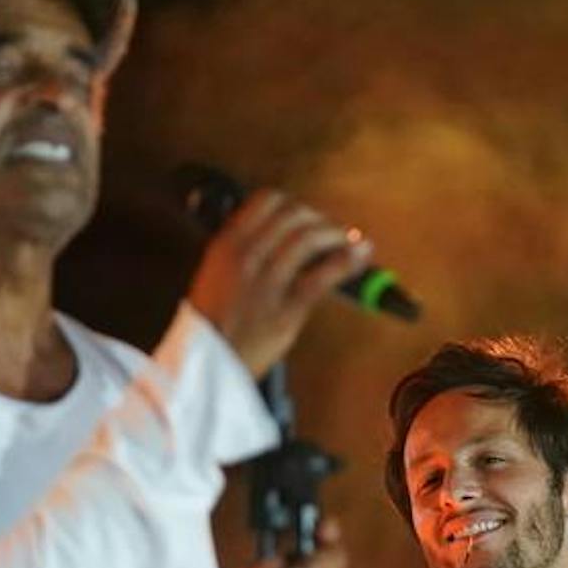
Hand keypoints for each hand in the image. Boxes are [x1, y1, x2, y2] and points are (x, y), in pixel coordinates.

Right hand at [186, 189, 372, 374]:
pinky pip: (323, 276)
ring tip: (351, 242)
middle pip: (294, 216)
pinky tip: (360, 256)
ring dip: (337, 235)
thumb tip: (279, 237)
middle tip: (333, 231)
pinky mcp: (286, 310)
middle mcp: (246, 256)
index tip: (307, 215)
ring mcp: (266, 282)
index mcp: (226, 245)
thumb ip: (242, 252)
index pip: (267, 201)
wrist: (207, 367)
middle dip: (320, 220)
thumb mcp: (215, 276)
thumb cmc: (212, 325)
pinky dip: (347, 261)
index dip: (294, 204)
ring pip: (309, 239)